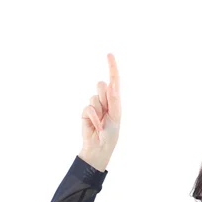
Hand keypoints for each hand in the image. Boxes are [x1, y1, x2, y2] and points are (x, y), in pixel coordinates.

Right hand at [80, 53, 121, 170]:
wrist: (99, 147)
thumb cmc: (111, 134)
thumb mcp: (115, 117)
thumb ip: (113, 100)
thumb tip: (111, 84)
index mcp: (115, 101)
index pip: (114, 81)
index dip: (112, 67)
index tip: (109, 54)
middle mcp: (105, 100)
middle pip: (101, 85)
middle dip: (104, 96)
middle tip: (107, 110)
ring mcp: (95, 105)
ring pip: (94, 96)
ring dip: (99, 110)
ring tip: (102, 121)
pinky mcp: (85, 111)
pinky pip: (88, 107)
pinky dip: (93, 117)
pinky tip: (96, 125)